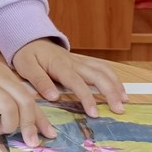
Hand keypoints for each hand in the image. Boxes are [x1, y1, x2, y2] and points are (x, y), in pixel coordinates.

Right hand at [0, 52, 56, 146]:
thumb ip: (7, 93)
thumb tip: (25, 118)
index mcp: (7, 76)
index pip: (29, 97)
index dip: (41, 118)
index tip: (50, 134)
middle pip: (24, 102)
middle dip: (30, 124)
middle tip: (30, 141)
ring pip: (9, 108)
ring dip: (9, 125)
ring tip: (0, 128)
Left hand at [11, 39, 128, 117]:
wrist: (29, 38)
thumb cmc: (26, 54)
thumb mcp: (26, 67)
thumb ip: (39, 81)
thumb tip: (54, 96)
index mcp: (60, 66)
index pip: (77, 83)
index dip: (87, 98)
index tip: (94, 113)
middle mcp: (74, 62)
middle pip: (98, 75)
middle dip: (111, 92)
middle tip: (119, 109)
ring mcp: (79, 61)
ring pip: (103, 70)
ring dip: (116, 84)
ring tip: (124, 101)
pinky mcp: (82, 61)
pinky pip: (101, 66)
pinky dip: (113, 76)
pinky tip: (119, 88)